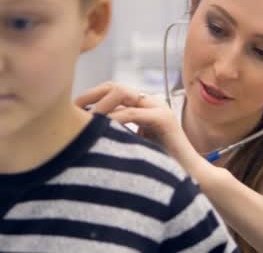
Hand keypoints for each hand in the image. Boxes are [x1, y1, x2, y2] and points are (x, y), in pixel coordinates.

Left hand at [74, 81, 190, 157]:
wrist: (190, 175)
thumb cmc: (159, 165)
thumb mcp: (132, 143)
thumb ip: (116, 132)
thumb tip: (85, 132)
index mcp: (142, 105)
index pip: (112, 89)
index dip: (90, 96)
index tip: (72, 109)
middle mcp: (150, 102)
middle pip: (114, 86)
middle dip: (91, 95)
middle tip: (73, 109)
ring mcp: (158, 108)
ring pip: (122, 95)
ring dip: (100, 106)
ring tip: (84, 120)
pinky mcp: (164, 119)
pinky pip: (132, 113)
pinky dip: (114, 119)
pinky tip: (100, 129)